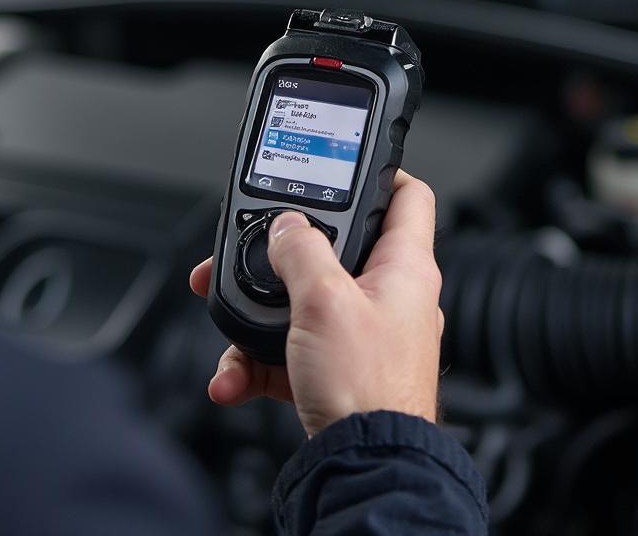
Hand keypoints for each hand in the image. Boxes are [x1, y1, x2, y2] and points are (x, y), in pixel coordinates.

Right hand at [189, 170, 442, 437]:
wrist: (365, 470)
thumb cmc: (366, 390)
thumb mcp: (323, 301)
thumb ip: (300, 250)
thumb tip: (286, 225)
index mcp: (404, 268)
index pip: (408, 196)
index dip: (380, 173)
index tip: (342, 168)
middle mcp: (390, 297)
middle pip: (335, 251)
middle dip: (282, 255)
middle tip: (249, 252)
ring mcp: (365, 336)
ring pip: (304, 303)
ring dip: (259, 314)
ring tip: (229, 322)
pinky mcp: (341, 371)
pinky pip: (293, 350)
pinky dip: (259, 361)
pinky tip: (234, 377)